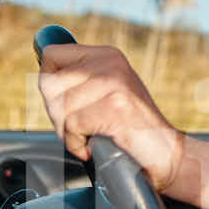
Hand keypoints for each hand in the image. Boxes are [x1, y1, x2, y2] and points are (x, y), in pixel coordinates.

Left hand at [38, 45, 183, 191]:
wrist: (166, 154)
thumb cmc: (132, 130)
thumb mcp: (107, 92)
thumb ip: (78, 80)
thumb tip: (42, 66)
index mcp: (107, 55)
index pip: (52, 55)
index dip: (50, 83)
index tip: (66, 101)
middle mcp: (110, 63)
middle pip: (48, 84)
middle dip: (58, 114)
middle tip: (84, 126)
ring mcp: (113, 83)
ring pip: (58, 108)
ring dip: (69, 132)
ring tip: (94, 135)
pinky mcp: (114, 105)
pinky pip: (71, 126)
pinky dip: (77, 144)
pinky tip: (96, 145)